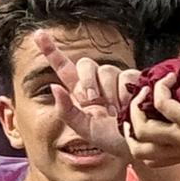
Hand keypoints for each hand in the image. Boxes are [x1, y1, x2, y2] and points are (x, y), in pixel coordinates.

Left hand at [35, 30, 135, 160]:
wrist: (141, 146)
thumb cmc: (113, 141)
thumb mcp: (85, 130)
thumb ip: (66, 111)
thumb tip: (53, 87)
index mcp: (81, 92)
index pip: (64, 67)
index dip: (51, 50)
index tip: (38, 34)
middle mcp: (98, 82)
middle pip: (86, 64)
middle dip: (87, 80)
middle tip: (93, 101)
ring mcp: (118, 81)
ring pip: (107, 70)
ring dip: (109, 92)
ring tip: (115, 112)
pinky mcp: (136, 82)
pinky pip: (126, 76)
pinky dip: (125, 92)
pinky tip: (128, 106)